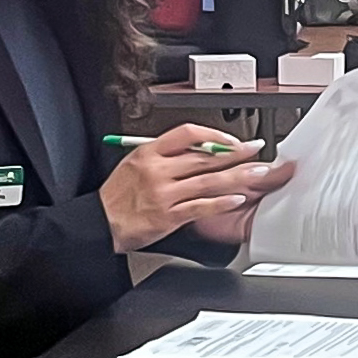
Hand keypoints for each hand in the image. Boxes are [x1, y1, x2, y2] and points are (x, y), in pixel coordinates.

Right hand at [99, 124, 284, 250]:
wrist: (100, 223)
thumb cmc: (118, 196)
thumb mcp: (135, 163)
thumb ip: (165, 155)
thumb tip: (198, 149)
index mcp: (149, 152)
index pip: (187, 133)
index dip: (213, 135)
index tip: (232, 139)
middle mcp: (157, 170)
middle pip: (204, 157)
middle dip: (236, 153)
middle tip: (257, 150)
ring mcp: (163, 194)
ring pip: (207, 180)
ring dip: (237, 176)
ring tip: (258, 172)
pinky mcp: (167, 216)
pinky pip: (200, 207)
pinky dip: (221, 203)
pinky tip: (237, 199)